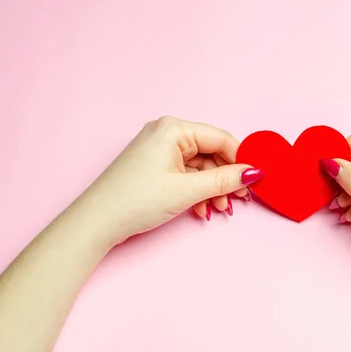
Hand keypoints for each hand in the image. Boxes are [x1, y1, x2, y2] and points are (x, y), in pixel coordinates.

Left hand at [69, 116, 263, 246]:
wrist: (96, 223)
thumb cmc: (136, 200)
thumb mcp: (187, 190)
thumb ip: (224, 180)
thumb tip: (253, 172)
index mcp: (174, 128)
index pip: (220, 138)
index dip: (240, 159)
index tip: (255, 180)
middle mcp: (166, 133)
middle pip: (211, 153)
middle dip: (225, 179)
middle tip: (238, 200)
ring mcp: (159, 149)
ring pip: (200, 166)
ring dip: (212, 189)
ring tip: (218, 210)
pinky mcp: (154, 165)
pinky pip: (186, 174)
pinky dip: (196, 191)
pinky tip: (200, 210)